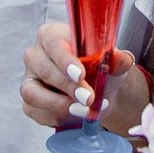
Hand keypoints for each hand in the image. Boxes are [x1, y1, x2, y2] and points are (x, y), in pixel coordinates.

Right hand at [20, 22, 147, 133]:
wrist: (99, 90)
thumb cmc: (99, 68)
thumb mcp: (112, 61)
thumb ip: (117, 58)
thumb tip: (124, 59)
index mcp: (52, 35)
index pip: (53, 43)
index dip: (65, 60)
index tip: (80, 74)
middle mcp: (35, 55)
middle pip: (43, 69)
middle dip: (67, 86)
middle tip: (89, 98)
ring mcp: (29, 79)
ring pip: (32, 93)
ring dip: (59, 105)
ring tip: (84, 111)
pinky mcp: (29, 102)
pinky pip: (35, 112)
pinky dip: (56, 117)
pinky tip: (75, 116)